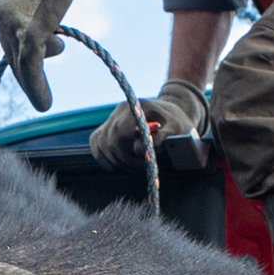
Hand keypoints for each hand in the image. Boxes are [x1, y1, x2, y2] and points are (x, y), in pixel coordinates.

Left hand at [0, 0, 115, 110]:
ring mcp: (13, 22)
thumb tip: (52, 43)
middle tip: (41, 97)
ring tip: (44, 103)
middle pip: (12, 56)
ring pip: (20, 65)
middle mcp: (1, 15)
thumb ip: (42, 16)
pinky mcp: (29, 28)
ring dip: (32, 87)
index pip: (9, 42)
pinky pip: (30, 66)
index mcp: (2, 6)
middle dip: (27, 78)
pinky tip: (44, 103)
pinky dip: (36, 87)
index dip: (23, 62)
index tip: (35, 74)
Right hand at [88, 80, 209, 171]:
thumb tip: (139, 150)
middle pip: (110, 142)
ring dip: (117, 161)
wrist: (170, 114)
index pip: (120, 132)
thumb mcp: (176, 130)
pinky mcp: (105, 128)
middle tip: (143, 167)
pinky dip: (106, 159)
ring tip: (135, 166)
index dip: (130, 150)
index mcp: (136, 107)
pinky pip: (97, 146)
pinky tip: (120, 163)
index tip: (146, 159)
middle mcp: (119, 110)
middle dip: (126, 160)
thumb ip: (159, 139)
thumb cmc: (176, 123)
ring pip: (102, 146)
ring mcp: (110, 118)